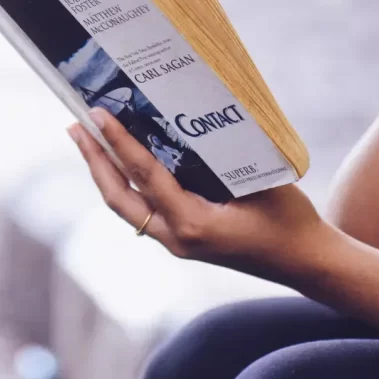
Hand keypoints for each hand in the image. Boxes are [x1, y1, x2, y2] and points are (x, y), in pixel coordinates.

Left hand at [68, 108, 324, 275]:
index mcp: (193, 223)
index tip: (97, 116)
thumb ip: (220, 158)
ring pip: (125, 206)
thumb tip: (184, 119)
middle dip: (93, 160)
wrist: (304, 262)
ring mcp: (175, 243)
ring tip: (87, 140)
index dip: (118, 143)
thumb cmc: (290, 219)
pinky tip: (119, 163)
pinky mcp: (179, 241)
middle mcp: (175, 237)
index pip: (144, 175)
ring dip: (104, 172)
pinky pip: (140, 211)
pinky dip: (125, 184)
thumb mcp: (260, 179)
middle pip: (117, 197)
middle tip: (75, 125)